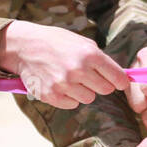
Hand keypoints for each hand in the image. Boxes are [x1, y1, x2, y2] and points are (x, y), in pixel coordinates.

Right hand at [0, 20, 128, 108]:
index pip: (117, 78)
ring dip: (83, 91)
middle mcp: (78, 70)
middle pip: (105, 90)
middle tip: (89, 76)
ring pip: (89, 98)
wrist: (25, 46)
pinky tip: (61, 84)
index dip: (120, 81)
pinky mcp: (52, 96)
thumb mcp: (82, 42)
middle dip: (100, 84)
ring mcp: (64, 84)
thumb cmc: (57, 42)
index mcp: (90, 54)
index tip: (120, 83)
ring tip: (71, 78)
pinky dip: (69, 97)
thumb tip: (121, 76)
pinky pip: (72, 104)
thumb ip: (101, 59)